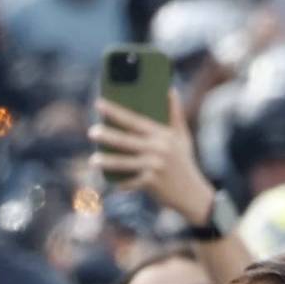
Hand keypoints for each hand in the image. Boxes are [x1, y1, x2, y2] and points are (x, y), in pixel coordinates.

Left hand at [88, 91, 215, 223]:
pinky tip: (107, 181)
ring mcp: (155, 167)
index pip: (135, 120)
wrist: (193, 193)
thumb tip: (170, 90)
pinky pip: (130, 182)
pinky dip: (120, 182)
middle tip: (92, 132)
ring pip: (125, 163)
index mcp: (163, 135)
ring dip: (107, 162)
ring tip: (93, 160)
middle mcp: (159, 149)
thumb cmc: (184, 161)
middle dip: (108, 136)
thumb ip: (175, 113)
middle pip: (127, 140)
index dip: (116, 112)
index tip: (99, 104)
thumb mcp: (182, 136)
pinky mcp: (151, 184)